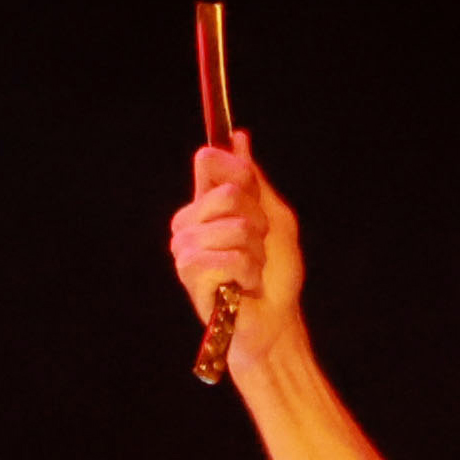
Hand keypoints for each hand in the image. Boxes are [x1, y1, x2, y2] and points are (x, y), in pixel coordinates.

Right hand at [169, 133, 299, 377]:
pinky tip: (243, 287)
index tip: (256, 201)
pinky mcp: (190, 273)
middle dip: (257, 224)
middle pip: (229, 194)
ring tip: (250, 272)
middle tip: (256, 249)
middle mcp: (188, 222)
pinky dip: (249, 274)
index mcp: (204, 204)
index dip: (241, 175)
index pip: (210, 161)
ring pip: (234, 228)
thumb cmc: (275, 274)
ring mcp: (184, 247)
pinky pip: (231, 257)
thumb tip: (238, 137)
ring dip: (255, 254)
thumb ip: (254, 180)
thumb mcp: (274, 218)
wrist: (274, 322)